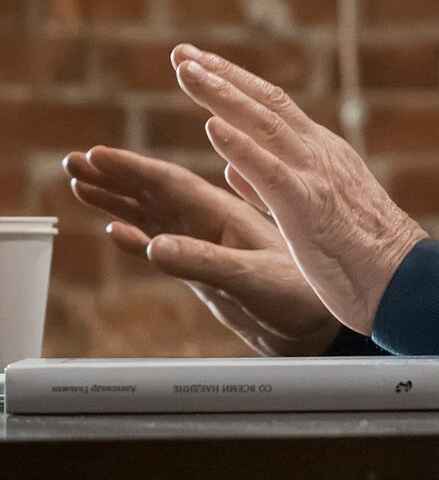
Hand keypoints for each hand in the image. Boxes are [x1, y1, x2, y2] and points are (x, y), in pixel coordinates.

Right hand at [62, 145, 342, 356]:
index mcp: (227, 215)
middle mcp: (216, 225)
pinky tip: (115, 231)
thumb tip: (152, 246)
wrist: (323, 325)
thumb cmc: (302, 296)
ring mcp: (211, 246)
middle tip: (74, 160)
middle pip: (157, 192)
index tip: (97, 154)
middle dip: (115, 176)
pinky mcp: (210, 270)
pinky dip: (138, 237)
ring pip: (157, 215)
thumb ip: (202, 262)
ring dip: (119, 199)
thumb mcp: (250, 279)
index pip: (172, 183)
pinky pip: (167, 247)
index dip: (132, 169)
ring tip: (82, 184)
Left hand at [169, 43, 427, 334]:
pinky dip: (240, 145)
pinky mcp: (309, 207)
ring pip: (264, 125)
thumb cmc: (362, 255)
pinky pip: (270, 171)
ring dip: (223, 95)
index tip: (199, 63)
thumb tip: (232, 168)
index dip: (234, 83)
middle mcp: (319, 155)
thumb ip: (272, 185)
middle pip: (266, 103)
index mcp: (322, 155)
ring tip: (187, 71)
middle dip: (221, 75)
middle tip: (181, 52)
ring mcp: (316, 177)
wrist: (406, 280)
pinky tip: (212, 125)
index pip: (273, 108)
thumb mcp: (314, 209)